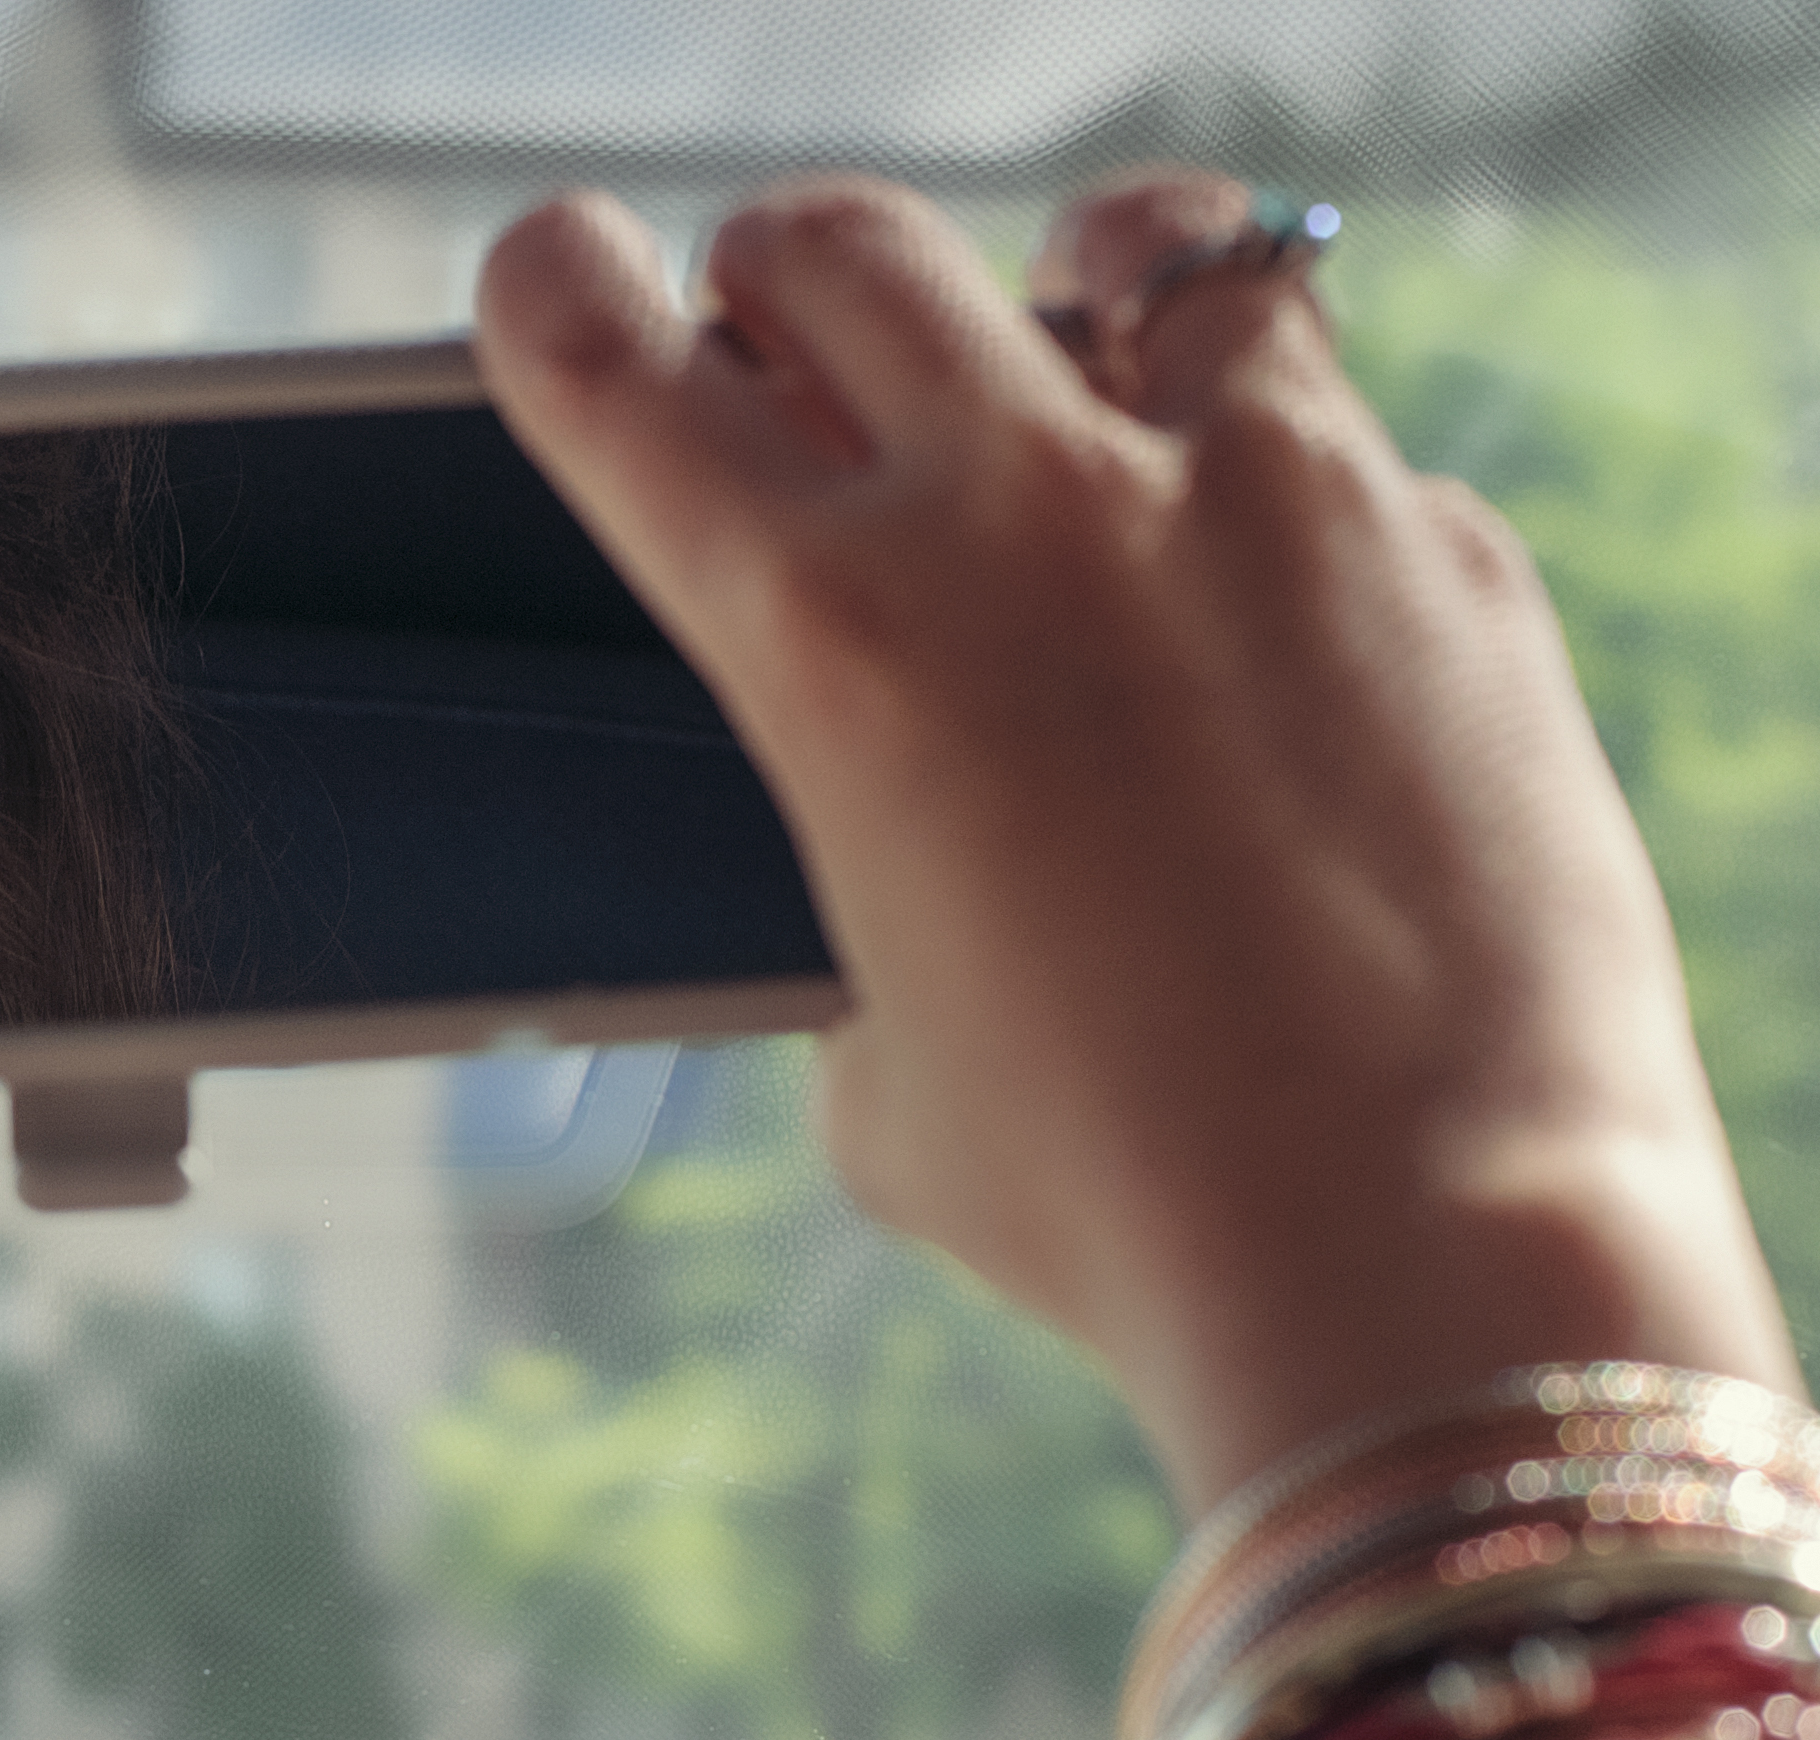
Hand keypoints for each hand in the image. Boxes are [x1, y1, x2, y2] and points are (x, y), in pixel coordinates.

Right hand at [473, 171, 1798, 1507]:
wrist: (1422, 1242)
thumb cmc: (1116, 1197)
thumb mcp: (884, 1053)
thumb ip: (863, 870)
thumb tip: (925, 813)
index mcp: (829, 636)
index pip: (620, 365)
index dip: (557, 300)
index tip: (553, 277)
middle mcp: (1030, 512)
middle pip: (844, 240)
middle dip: (783, 279)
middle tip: (790, 340)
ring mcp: (1263, 495)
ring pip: (1135, 242)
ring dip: (1065, 291)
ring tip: (1080, 381)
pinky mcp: (1445, 546)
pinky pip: (1331, 434)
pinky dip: (1271, 485)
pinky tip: (1274, 622)